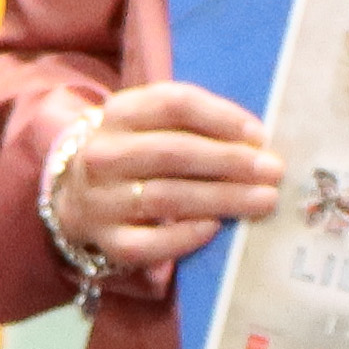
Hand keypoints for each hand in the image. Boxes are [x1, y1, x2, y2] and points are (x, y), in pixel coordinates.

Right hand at [43, 82, 277, 281]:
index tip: (259, 135)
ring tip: (263, 200)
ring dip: (221, 199)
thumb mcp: (151, 124)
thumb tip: (258, 144)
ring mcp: (101, 199)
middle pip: (174, 152)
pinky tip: (214, 228)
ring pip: (166, 197)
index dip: (221, 118)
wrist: (76, 195)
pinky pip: (148, 243)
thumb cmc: (135, 153)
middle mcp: (104, 153)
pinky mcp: (107, 240)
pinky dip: (184, 236)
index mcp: (120, 113)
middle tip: (272, 170)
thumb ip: (195, 124)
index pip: (173, 104)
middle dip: (230, 161)